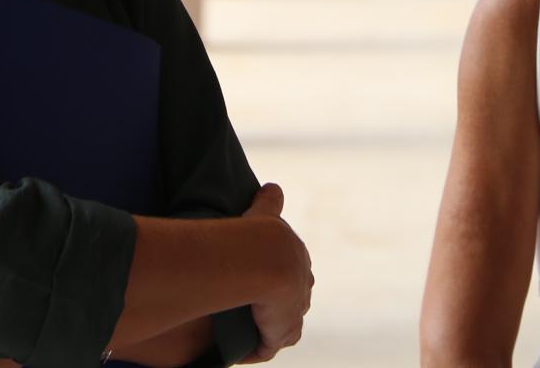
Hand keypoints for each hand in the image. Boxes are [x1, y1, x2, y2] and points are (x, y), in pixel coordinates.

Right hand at [239, 183, 312, 362]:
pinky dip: (254, 350)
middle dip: (276, 307)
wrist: (266, 260)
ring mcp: (293, 314)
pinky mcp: (282, 334)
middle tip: (249, 308)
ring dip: (265, 330)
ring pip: (281, 326)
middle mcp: (301, 290)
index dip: (278, 280)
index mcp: (298, 263)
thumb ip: (270, 202)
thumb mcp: (265, 214)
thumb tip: (272, 187)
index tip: (261, 283)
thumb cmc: (262, 236)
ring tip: (243, 330)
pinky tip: (238, 351)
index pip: (293, 275)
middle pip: (291, 303)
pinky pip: (267, 348)